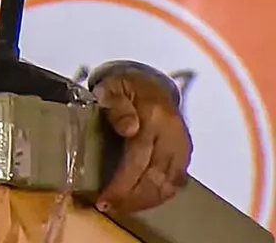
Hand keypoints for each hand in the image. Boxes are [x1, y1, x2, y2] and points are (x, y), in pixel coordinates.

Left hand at [94, 70, 192, 212]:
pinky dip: (159, 196)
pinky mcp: (185, 154)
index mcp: (154, 117)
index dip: (123, 183)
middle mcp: (172, 134)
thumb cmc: (126, 87)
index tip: (104, 198)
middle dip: (131, 198)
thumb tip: (128, 128)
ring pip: (169, 184)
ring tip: (121, 207)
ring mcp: (182, 146)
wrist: (151, 83)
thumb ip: (117, 105)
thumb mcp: (112, 88)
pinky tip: (140, 202)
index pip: (140, 158)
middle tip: (109, 207)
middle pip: (156, 177)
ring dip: (145, 201)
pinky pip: (176, 183)